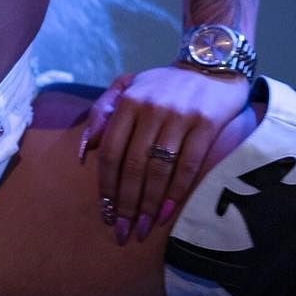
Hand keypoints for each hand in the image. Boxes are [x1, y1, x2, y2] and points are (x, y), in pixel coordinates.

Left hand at [80, 64, 250, 244]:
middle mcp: (151, 108)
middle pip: (133, 166)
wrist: (211, 64)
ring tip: (143, 229)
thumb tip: (84, 150)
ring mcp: (179, 116)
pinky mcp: (206, 124)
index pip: (111, 152)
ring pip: (159, 169)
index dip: (106, 186)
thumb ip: (103, 113)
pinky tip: (167, 213)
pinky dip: (176, 192)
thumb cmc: (164, 84)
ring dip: (149, 205)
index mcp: (128, 101)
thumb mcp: (129, 87)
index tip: (105, 213)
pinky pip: (189, 165)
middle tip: (122, 232)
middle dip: (126, 204)